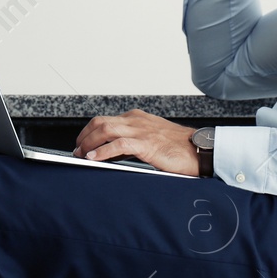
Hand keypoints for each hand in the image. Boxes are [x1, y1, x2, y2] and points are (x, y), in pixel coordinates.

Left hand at [72, 109, 201, 175]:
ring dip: (88, 144)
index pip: (105, 120)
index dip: (89, 132)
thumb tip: (111, 153)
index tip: (81, 143)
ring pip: (105, 130)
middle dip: (84, 137)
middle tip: (76, 151)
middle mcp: (136, 120)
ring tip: (81, 155)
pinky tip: (93, 158)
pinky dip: (102, 151)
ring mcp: (141, 130)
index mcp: (137, 118)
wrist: (200, 150)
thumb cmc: (178, 148)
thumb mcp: (151, 138)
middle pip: (100, 122)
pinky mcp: (146, 143)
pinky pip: (118, 145)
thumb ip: (133, 141)